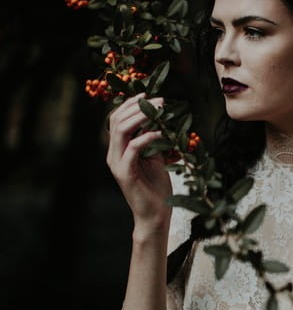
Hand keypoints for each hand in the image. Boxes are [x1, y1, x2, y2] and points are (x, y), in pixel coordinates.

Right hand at [106, 93, 171, 228]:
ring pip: (121, 130)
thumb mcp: (154, 158)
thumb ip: (151, 139)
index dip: (130, 104)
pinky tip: (162, 133)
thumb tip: (159, 117)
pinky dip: (148, 137)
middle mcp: (113, 154)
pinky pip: (133, 148)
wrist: (154, 215)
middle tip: (159, 100)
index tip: (148, 94)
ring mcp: (117, 164)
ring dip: (142, 117)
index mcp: (118, 149)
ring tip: (160, 111)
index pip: (116, 118)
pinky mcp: (125, 173)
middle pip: (116, 120)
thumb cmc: (156, 187)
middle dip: (137, 106)